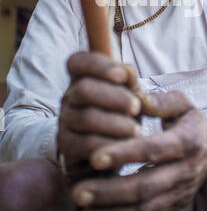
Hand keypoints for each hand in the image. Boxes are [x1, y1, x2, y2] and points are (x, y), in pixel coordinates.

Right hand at [57, 51, 141, 172]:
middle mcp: (70, 95)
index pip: (79, 61)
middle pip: (84, 89)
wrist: (109, 149)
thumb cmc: (121, 112)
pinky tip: (124, 146)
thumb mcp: (129, 93)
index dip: (99, 66)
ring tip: (135, 130)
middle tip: (136, 107)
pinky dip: (109, 144)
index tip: (122, 75)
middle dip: (115, 98)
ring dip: (116, 124)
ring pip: (87, 117)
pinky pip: (86, 144)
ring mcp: (65, 119)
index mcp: (83, 76)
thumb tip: (128, 73)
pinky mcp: (66, 144)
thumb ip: (129, 80)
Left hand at [71, 91, 206, 210]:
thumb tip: (135, 96)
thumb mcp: (182, 104)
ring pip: (146, 208)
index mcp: (188, 141)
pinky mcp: (176, 206)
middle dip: (110, 190)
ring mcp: (181, 192)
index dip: (124, 154)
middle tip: (78, 192)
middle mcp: (186, 170)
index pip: (153, 150)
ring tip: (83, 210)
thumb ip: (160, 101)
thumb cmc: (191, 122)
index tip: (95, 157)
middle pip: (147, 186)